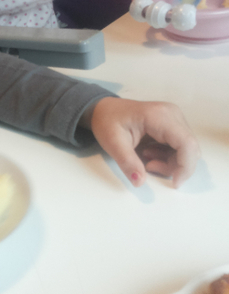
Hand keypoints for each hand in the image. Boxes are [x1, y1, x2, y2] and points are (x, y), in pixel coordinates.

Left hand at [85, 97, 199, 187]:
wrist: (103, 110)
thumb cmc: (107, 122)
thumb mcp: (112, 143)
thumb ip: (127, 162)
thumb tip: (139, 182)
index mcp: (159, 116)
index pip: (186, 143)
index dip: (185, 166)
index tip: (174, 183)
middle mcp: (172, 114)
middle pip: (189, 148)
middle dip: (174, 166)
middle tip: (149, 167)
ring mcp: (174, 118)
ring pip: (186, 149)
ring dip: (170, 162)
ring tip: (145, 160)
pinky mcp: (173, 124)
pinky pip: (180, 147)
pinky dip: (168, 157)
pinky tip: (148, 154)